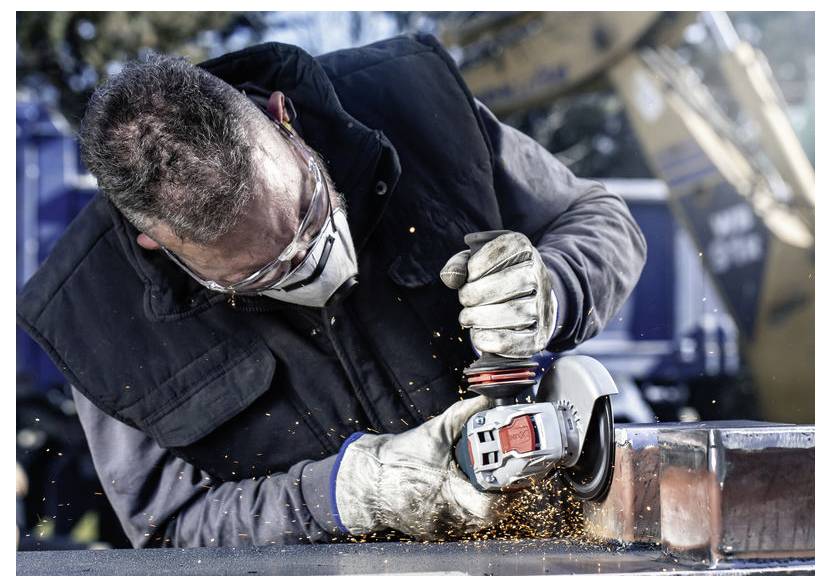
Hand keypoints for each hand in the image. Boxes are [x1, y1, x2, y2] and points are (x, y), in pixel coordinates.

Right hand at [334, 397, 508, 538]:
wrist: (368, 480)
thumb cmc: (398, 458)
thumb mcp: (431, 433)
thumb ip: (459, 416)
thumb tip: (484, 401)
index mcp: (446, 491)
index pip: (490, 506)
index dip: (507, 495)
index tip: (515, 481)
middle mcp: (444, 514)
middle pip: (487, 518)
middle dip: (499, 500)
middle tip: (506, 483)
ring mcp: (438, 526)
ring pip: (475, 524)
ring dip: (484, 507)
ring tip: (489, 488)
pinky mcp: (432, 531)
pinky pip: (459, 526)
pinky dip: (467, 513)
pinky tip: (466, 496)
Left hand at [440, 231, 556, 357]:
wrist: (531, 303)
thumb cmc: (496, 278)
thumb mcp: (478, 262)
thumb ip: (460, 264)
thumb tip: (450, 278)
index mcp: (524, 250)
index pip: (508, 248)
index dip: (481, 263)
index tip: (469, 276)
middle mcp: (539, 276)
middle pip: (515, 281)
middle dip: (479, 292)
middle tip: (464, 299)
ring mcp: (542, 307)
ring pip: (518, 312)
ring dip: (483, 317)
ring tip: (467, 317)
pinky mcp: (538, 336)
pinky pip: (520, 341)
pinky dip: (494, 340)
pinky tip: (478, 336)